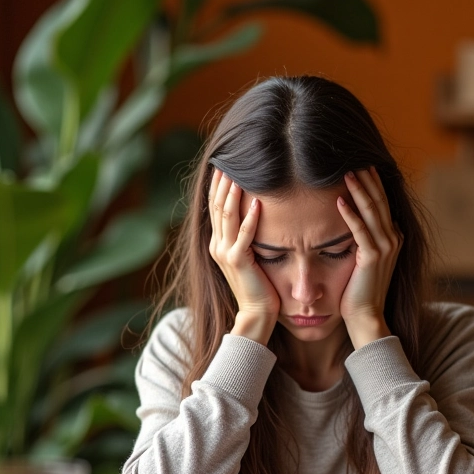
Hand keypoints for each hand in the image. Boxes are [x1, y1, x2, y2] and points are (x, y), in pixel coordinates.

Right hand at [208, 168, 279, 343]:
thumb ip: (246, 237)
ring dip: (233, 194)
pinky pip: (244, 235)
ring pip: (227, 216)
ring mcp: (225, 253)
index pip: (215, 208)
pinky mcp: (238, 261)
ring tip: (239, 174)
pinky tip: (258, 203)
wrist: (257, 313)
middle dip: (222, 182)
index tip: (223, 165)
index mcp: (217, 243)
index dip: (217, 186)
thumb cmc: (258, 285)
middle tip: (228, 160)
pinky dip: (250, 218)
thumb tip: (255, 213)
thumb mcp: (249, 257)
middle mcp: (217, 245)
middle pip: (217, 206)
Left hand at [336, 167, 402, 348]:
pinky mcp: (373, 258)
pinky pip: (361, 230)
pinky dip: (351, 214)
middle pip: (380, 200)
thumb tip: (353, 221)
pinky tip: (340, 199)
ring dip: (359, 189)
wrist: (366, 317)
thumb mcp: (363, 260)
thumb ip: (363, 239)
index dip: (372, 182)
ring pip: (372, 211)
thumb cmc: (359, 291)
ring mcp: (386, 248)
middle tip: (353, 157)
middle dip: (367, 178)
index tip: (360, 164)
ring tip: (347, 171)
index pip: (382, 202)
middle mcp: (393, 239)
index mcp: (392, 237)